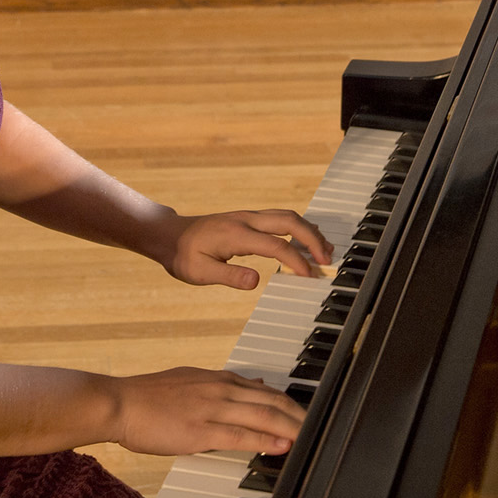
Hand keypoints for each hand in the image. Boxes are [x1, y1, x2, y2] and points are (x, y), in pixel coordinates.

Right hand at [110, 367, 305, 455]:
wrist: (118, 402)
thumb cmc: (148, 397)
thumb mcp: (191, 380)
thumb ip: (223, 383)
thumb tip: (254, 383)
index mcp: (217, 378)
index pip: (264, 390)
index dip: (290, 403)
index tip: (307, 414)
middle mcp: (219, 389)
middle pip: (271, 401)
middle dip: (300, 415)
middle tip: (322, 428)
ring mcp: (211, 408)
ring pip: (262, 416)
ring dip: (292, 427)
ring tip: (313, 437)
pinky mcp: (200, 430)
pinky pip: (240, 435)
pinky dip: (265, 440)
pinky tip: (282, 446)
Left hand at [153, 209, 332, 290]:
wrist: (170, 235)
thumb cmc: (183, 256)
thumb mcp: (199, 272)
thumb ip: (228, 276)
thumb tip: (256, 282)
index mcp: (235, 234)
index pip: (275, 245)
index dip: (295, 260)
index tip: (309, 275)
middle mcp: (246, 220)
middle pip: (289, 221)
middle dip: (313, 239)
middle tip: (327, 261)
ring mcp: (249, 217)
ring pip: (288, 216)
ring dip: (309, 231)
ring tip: (324, 252)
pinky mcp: (249, 219)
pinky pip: (280, 218)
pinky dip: (299, 228)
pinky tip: (306, 242)